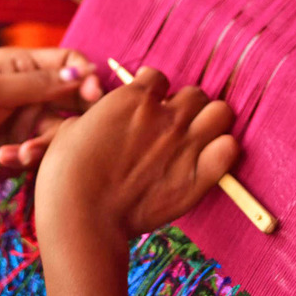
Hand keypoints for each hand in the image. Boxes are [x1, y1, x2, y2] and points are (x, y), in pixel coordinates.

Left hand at [0, 47, 102, 193]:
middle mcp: (30, 91)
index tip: (93, 93)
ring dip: (48, 141)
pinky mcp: (24, 150)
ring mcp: (27, 122)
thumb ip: (40, 83)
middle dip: (81, 110)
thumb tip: (86, 71)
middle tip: (83, 127)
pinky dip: (32, 156)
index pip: (69, 61)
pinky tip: (7, 158)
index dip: (85, 74)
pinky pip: (46, 152)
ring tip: (26, 151)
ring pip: (63, 128)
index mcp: (21, 65)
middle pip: (75, 95)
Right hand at [35, 66, 239, 239]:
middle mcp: (165, 116)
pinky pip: (230, 149)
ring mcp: (186, 145)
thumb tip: (101, 120)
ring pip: (221, 112)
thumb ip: (96, 117)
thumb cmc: (65, 175)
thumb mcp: (69, 131)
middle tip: (173, 125)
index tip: (147, 106)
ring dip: (210, 122)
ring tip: (196, 138)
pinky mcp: (199, 177)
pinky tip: (209, 159)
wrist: (82, 218)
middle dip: (185, 106)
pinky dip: (223, 151)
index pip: (157, 78)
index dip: (152, 92)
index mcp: (132, 98)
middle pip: (195, 93)